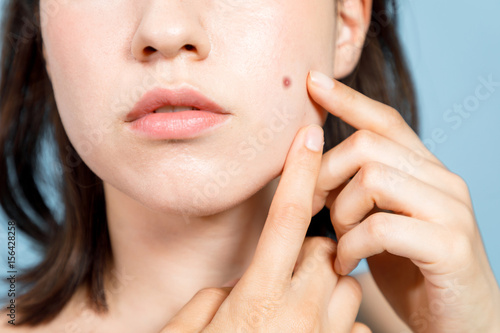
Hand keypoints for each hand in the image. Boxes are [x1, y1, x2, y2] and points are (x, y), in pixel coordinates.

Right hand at [160, 125, 370, 332]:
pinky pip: (356, 323)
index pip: (286, 218)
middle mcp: (299, 314)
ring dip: (327, 283)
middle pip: (323, 247)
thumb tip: (236, 283)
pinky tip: (312, 332)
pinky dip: (339, 320)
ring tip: (298, 305)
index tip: (309, 136)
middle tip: (284, 268)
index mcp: (258, 298)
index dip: (299, 172)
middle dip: (309, 248)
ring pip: (347, 283)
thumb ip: (212, 296)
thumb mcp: (188, 330)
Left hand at [307, 70, 499, 331]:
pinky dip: (351, 246)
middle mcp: (443, 181)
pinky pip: (380, 227)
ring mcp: (451, 211)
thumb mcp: (378, 222)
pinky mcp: (450, 246)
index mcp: (424, 171)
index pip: (385, 120)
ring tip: (338, 241)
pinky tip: (346, 264)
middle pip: (367, 145)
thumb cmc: (411, 270)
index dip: (347, 100)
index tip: (313, 83)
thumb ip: (358, 192)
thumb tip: (311, 168)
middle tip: (314, 210)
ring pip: (373, 179)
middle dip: (326, 174)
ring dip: (341, 213)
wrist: (461, 322)